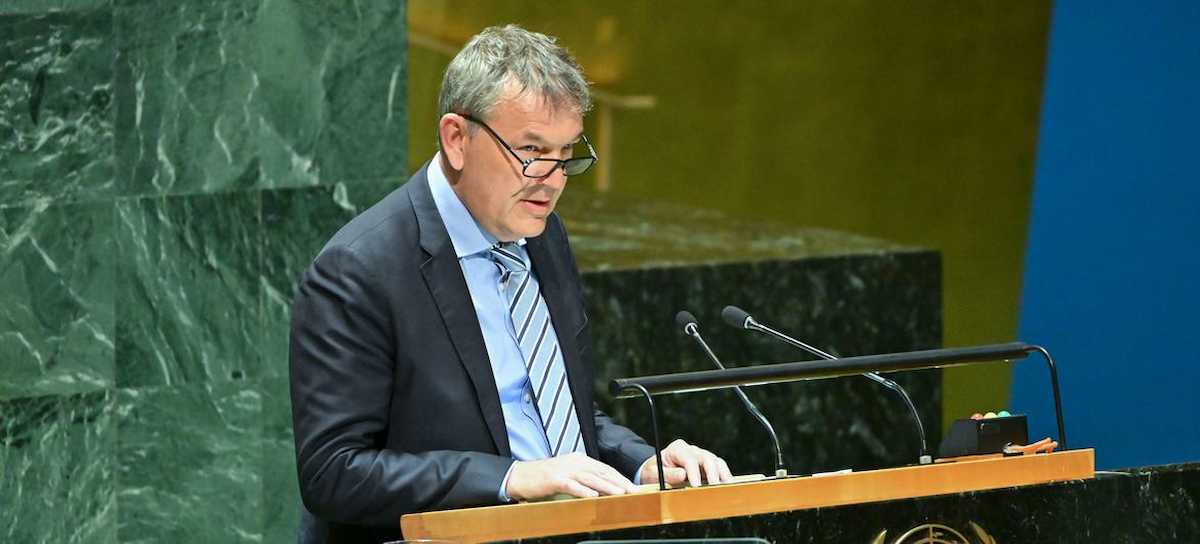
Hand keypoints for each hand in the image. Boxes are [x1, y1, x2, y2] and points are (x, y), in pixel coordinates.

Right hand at [505, 452, 638, 500]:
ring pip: (590, 478)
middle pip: (601, 472)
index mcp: (579, 460)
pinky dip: (584, 491)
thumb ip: (584, 480)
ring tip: (620, 493)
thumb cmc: (545, 479)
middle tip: (633, 491)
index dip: (620, 478)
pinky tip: (593, 496)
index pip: (605, 469)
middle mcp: (575, 462)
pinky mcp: (554, 479)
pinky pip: (572, 485)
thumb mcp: (568, 476)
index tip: (633, 487)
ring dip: (607, 486)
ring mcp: (565, 469)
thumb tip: (603, 491)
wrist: (520, 476)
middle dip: (619, 482)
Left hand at [638, 439, 733, 486]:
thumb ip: (667, 474)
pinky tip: (727, 487)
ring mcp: (701, 456)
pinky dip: (724, 477)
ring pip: (716, 462)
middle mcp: (692, 450)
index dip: (694, 473)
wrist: (656, 471)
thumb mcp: (653, 473)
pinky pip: (719, 468)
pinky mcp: (708, 466)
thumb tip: (683, 475)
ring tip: (726, 487)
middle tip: (715, 488)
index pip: (689, 459)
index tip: (696, 486)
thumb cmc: (654, 472)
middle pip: (707, 458)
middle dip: (712, 474)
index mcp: (677, 449)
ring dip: (722, 474)